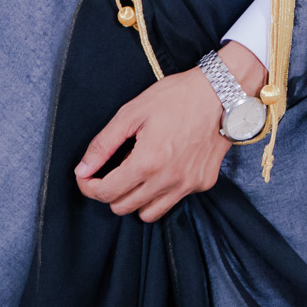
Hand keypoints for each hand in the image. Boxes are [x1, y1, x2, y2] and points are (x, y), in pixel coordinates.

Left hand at [76, 42, 264, 222]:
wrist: (223, 93)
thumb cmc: (177, 97)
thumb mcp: (133, 112)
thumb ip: (103, 143)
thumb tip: (83, 169)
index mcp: (146, 162)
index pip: (105, 193)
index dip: (88, 187)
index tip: (87, 176)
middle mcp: (168, 180)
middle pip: (123, 208)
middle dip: (110, 192)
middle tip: (112, 172)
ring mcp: (188, 185)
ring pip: (148, 213)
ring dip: (136, 198)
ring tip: (139, 174)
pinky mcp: (203, 183)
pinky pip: (174, 200)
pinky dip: (162, 192)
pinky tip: (165, 168)